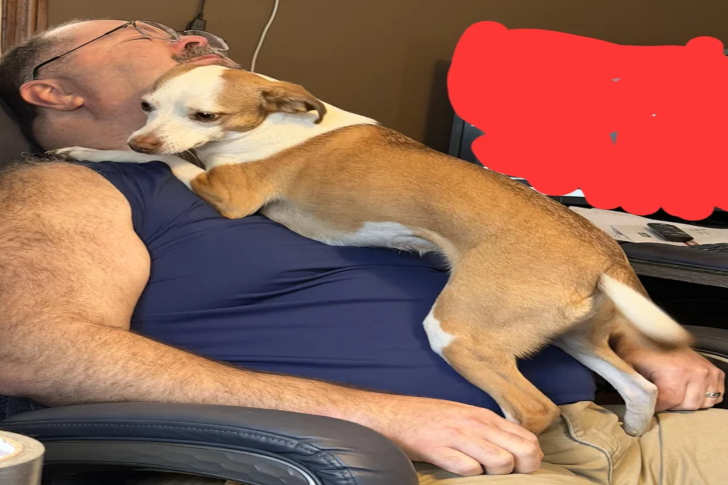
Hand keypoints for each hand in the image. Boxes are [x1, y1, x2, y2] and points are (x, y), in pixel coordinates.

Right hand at [363, 394, 542, 475]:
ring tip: (482, 472)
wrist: (390, 414)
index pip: (527, 438)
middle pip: (523, 452)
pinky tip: (460, 470)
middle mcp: (475, 424)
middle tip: (506, 475)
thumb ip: (488, 428)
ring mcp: (458, 436)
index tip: (521, 468)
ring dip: (496, 474)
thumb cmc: (427, 418)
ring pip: (501, 462)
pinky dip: (470, 475)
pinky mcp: (439, 449)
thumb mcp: (463, 415)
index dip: (531, 458)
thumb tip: (514, 447)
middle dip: (522, 469)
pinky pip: (469, 469)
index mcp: (484, 416)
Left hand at [621, 345, 724, 410]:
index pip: (670, 403)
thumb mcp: (630, 364)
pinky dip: (703, 397)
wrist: (654, 331)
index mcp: (676, 371)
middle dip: (672, 403)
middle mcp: (696, 371)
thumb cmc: (641, 347)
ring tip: (674, 389)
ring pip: (702, 403)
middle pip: (688, 405)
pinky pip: (715, 396)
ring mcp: (707, 371)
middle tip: (661, 392)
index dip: (657, 405)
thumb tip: (635, 404)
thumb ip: (634, 386)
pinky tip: (689, 389)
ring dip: (687, 401)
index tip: (649, 402)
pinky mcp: (715, 372)